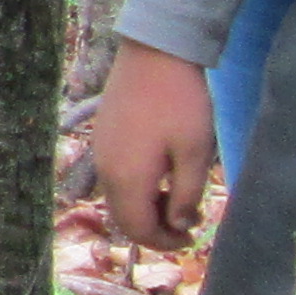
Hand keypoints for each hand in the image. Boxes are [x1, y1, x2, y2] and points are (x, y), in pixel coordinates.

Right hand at [93, 39, 219, 253]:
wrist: (155, 52)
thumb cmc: (180, 103)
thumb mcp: (194, 152)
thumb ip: (186, 195)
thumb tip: (178, 225)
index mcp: (127, 179)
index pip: (138, 229)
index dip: (164, 242)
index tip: (192, 239)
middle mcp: (106, 170)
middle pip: (124, 217)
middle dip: (154, 228)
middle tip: (188, 223)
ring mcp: (101, 151)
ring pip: (119, 197)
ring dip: (146, 207)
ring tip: (179, 198)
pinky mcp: (104, 135)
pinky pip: (116, 176)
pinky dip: (137, 187)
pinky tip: (160, 173)